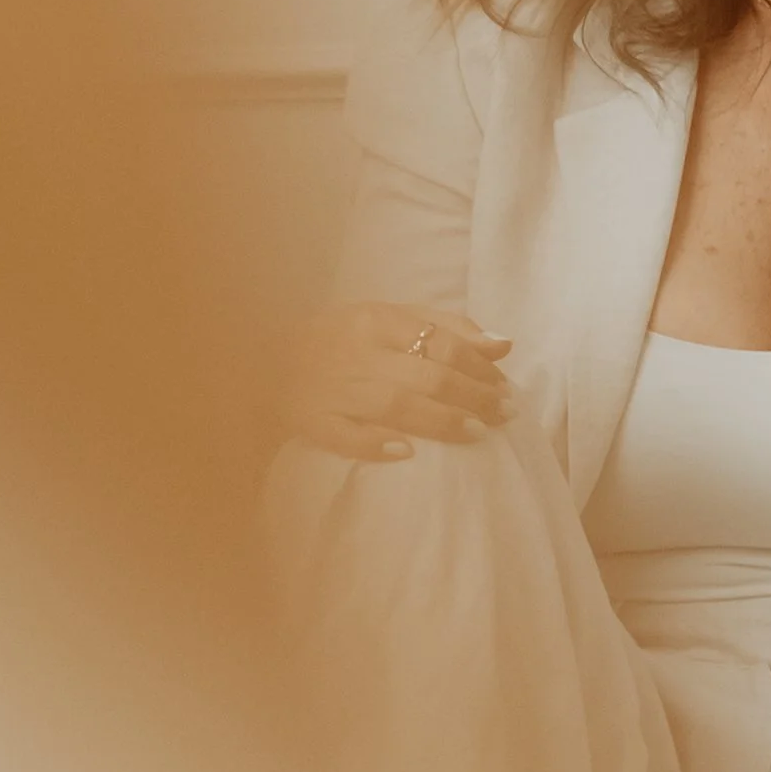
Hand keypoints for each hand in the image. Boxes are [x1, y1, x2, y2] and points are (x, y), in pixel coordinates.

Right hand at [279, 300, 512, 462]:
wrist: (264, 361)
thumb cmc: (340, 340)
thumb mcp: (389, 318)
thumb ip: (447, 327)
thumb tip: (503, 344)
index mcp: (377, 319)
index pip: (440, 341)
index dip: (479, 367)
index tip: (505, 388)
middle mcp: (358, 351)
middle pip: (426, 374)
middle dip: (473, 396)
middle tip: (504, 415)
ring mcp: (333, 387)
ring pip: (394, 404)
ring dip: (440, 421)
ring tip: (476, 434)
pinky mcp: (311, 420)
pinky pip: (344, 435)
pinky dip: (374, 444)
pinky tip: (406, 453)